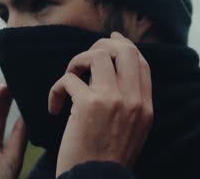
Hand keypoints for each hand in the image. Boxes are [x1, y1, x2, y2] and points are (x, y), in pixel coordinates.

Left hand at [49, 32, 152, 176]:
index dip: (125, 46)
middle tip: (85, 57)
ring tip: (69, 80)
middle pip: (125, 50)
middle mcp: (133, 99)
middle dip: (102, 45)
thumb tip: (110, 73)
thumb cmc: (106, 159)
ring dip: (77, 62)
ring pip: (97, 55)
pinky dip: (56, 89)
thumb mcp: (131, 131)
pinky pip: (69, 78)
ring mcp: (112, 100)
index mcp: (145, 106)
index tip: (111, 40)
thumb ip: (128, 102)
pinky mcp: (88, 105)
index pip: (140, 62)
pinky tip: (54, 107)